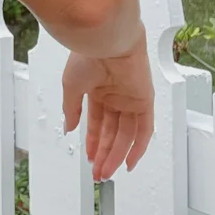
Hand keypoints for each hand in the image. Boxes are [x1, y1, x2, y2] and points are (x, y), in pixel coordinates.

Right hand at [62, 37, 154, 179]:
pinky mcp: (144, 100)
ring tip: (107, 172)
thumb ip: (71, 109)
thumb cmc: (87, 55)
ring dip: (116, 154)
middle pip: (112, 133)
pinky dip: (138, 147)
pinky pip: (145, 129)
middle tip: (98, 173)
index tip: (89, 158)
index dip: (92, 142)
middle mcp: (115, 96)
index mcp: (97, 90)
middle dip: (104, 154)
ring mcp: (131, 99)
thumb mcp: (71, 86)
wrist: (106, 40)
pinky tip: (129, 162)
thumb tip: (69, 127)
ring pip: (126, 135)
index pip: (97, 123)